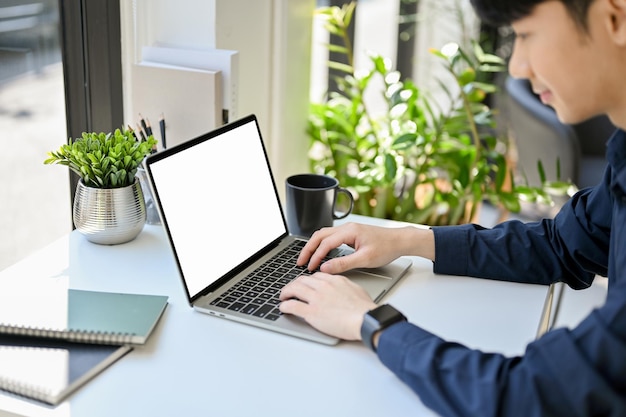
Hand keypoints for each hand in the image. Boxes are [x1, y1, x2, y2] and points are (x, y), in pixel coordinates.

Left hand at [279, 272, 376, 339]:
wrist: (364, 319)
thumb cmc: (364, 308)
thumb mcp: (355, 289)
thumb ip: (344, 286)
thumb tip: (341, 288)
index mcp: (334, 280)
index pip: (315, 276)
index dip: (307, 281)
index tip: (304, 285)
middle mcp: (323, 286)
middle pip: (301, 280)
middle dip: (293, 284)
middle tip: (290, 290)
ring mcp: (316, 299)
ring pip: (294, 290)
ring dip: (286, 293)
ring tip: (283, 297)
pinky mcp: (311, 312)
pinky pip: (292, 306)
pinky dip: (285, 306)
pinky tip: (283, 308)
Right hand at [297, 222, 433, 273]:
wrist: (400, 241)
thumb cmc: (387, 248)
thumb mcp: (365, 259)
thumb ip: (343, 264)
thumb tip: (326, 268)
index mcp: (349, 231)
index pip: (325, 244)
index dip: (315, 256)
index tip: (310, 268)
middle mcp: (347, 228)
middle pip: (319, 236)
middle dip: (308, 249)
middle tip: (300, 262)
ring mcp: (348, 230)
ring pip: (324, 235)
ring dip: (314, 246)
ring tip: (307, 258)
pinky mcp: (351, 234)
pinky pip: (331, 237)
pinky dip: (322, 245)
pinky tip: (321, 254)